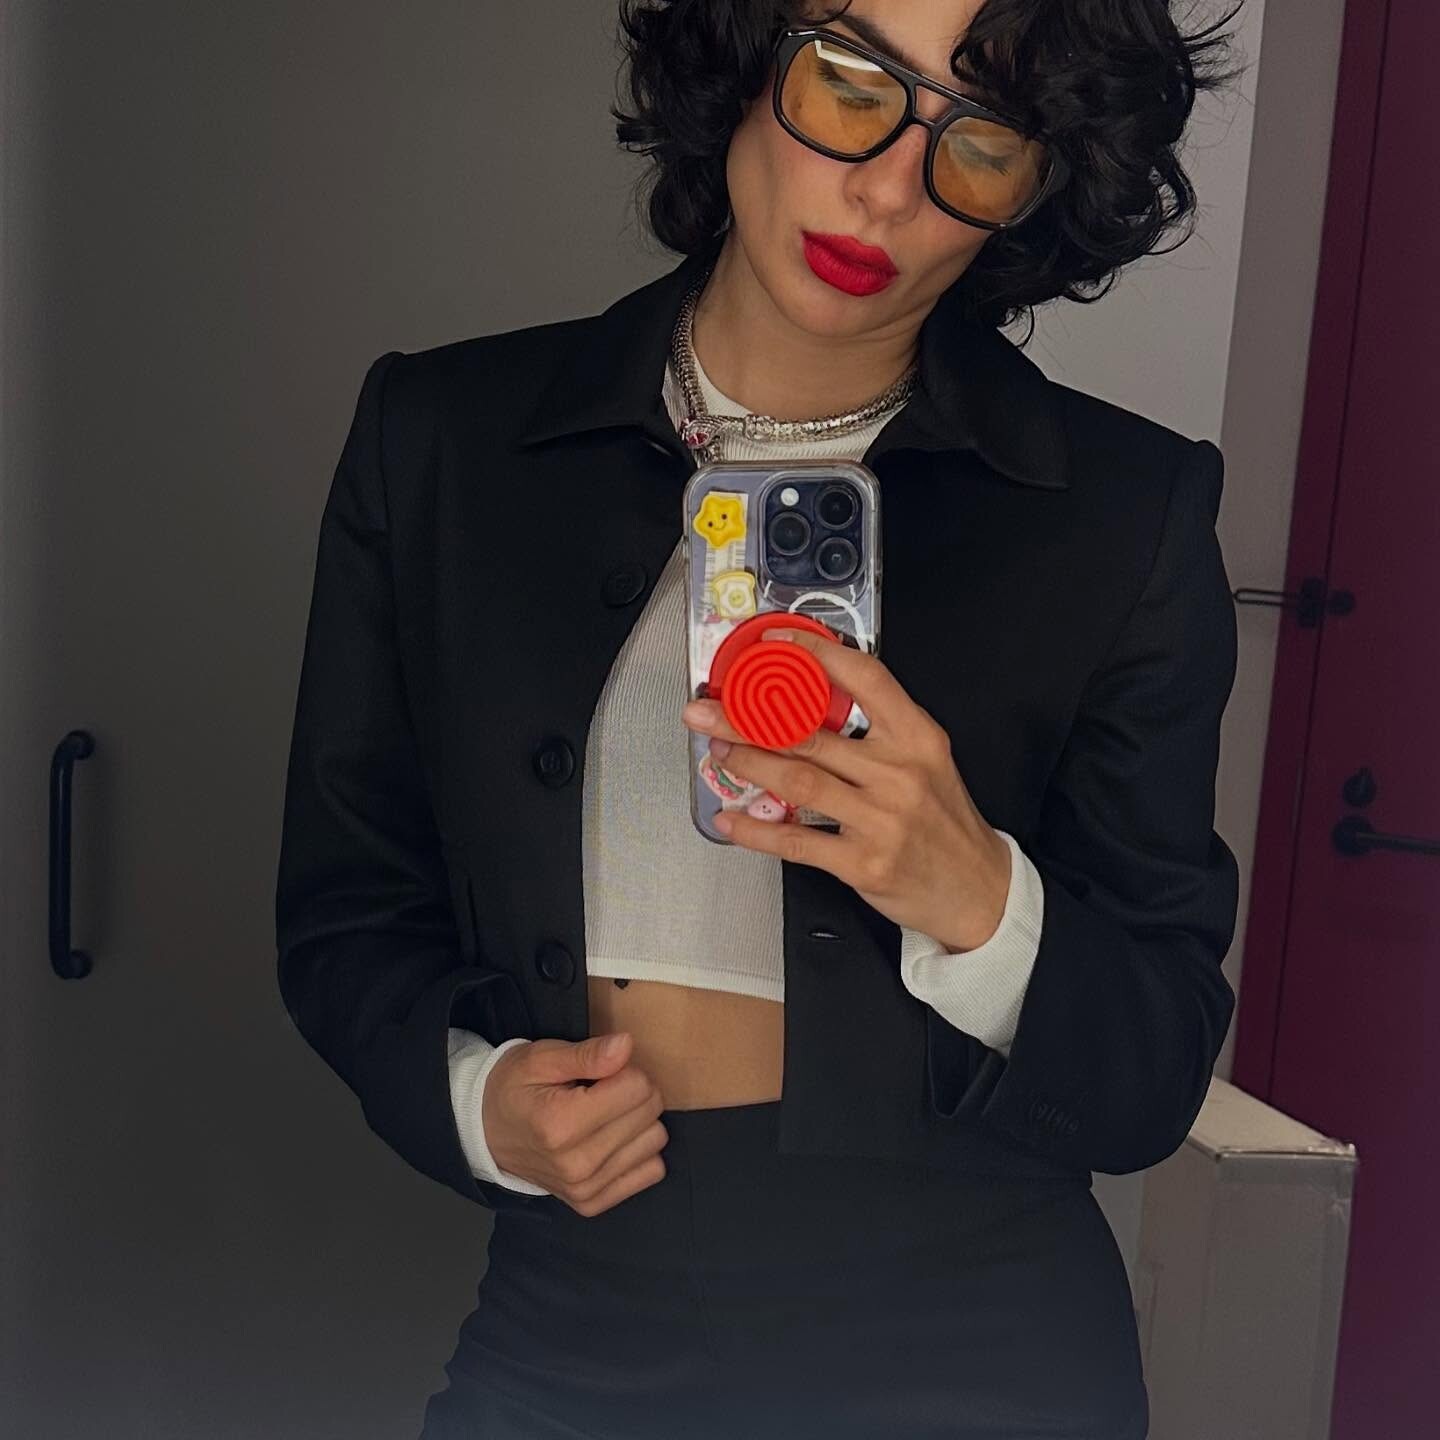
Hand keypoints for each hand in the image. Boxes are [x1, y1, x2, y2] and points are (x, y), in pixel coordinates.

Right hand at [483, 1032, 669, 1215]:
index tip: (600, 1072)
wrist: (485, 1132)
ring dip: (638, 1121)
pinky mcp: (592, 1203)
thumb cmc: (514, 1088)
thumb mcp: (542, 1058)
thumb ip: (587, 1053)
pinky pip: (651, 1171)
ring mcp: (585, 1189)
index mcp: (561, 1123)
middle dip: (634, 1091)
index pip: (637, 1086)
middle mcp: (576, 1163)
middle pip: (649, 1112)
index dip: (624, 1069)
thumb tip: (627, 1045)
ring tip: (605, 1114)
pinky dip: (639, 1150)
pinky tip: (613, 1138)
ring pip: (655, 1141)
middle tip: (602, 1090)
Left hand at [682, 626, 1010, 952]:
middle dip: (747, 718)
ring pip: (798, 781)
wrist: (977, 889)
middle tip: (707, 709)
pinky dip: (756, 830)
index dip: (816, 654)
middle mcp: (899, 774)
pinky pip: (797, 842)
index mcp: (916, 737)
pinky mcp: (863, 863)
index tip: (776, 642)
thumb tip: (805, 701)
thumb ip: (878, 729)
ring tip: (718, 752)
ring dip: (747, 764)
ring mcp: (881, 820)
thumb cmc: (942, 820)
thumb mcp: (926, 760)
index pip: (864, 678)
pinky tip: (730, 820)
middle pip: (810, 734)